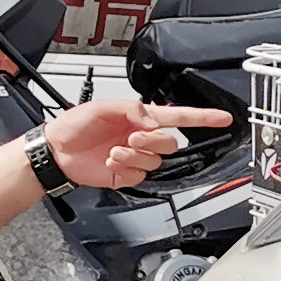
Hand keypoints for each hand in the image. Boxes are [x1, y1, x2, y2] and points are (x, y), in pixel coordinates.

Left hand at [44, 94, 231, 189]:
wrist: (57, 150)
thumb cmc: (75, 125)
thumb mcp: (104, 106)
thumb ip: (133, 111)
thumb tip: (153, 123)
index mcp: (141, 117)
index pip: (179, 116)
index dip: (203, 117)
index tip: (222, 117)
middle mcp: (142, 137)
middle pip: (170, 142)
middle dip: (154, 141)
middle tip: (133, 137)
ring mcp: (135, 157)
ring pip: (156, 160)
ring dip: (136, 154)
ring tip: (114, 149)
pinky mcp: (127, 173)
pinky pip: (141, 174)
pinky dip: (127, 166)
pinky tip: (111, 160)